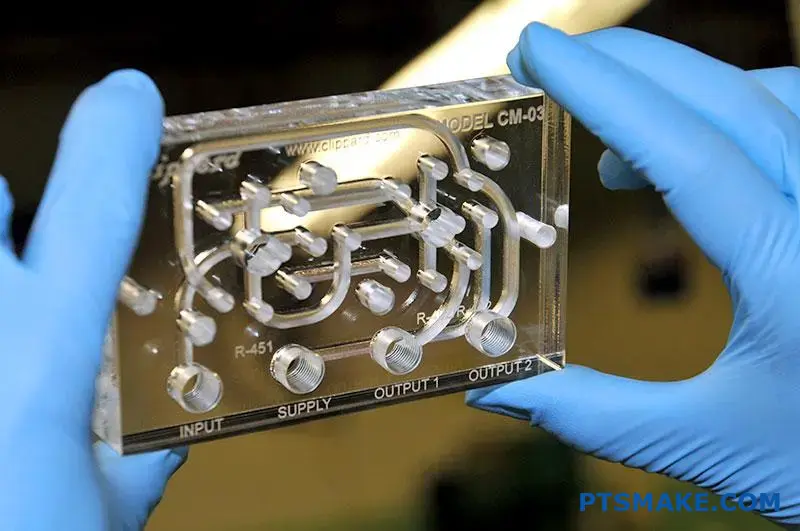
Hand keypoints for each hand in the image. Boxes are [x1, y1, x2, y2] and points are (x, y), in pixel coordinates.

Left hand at [0, 70, 185, 529]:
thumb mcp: (103, 522)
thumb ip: (135, 465)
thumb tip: (163, 438)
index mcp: (36, 365)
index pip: (90, 215)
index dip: (113, 141)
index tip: (133, 92)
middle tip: (12, 231)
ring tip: (7, 298)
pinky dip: (1, 333)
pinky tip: (4, 383)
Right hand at [467, 24, 799, 526]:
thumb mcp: (712, 443)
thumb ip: (595, 415)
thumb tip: (494, 394)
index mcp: (792, 272)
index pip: (686, 151)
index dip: (603, 91)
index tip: (535, 50)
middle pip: (730, 99)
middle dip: (631, 66)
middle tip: (550, 58)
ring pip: (773, 100)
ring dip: (679, 96)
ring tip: (608, 143)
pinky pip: (795, 127)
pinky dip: (731, 119)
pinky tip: (687, 161)